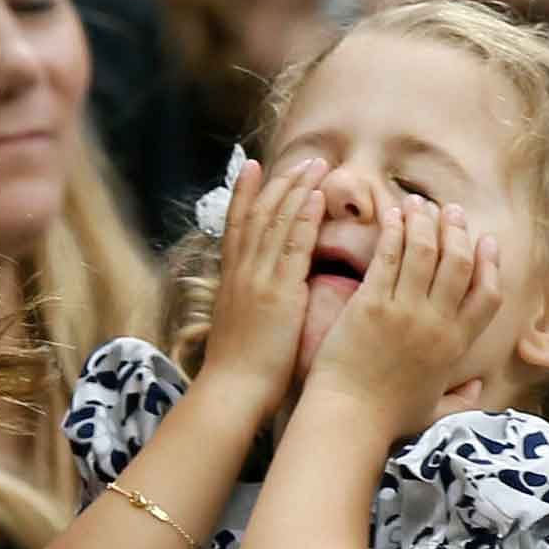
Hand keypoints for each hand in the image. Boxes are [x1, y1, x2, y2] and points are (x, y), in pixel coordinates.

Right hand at [201, 155, 328, 422]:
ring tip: (316, 166)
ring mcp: (257, 280)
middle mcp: (241, 272)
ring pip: (275, 223)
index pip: (236, 224)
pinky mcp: (277, 293)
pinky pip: (292, 247)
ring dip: (296, 190)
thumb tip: (271, 288)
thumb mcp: (243, 324)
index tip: (252, 166)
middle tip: (301, 158)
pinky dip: (303, 219)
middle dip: (279, 183)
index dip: (243, 192)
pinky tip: (316, 198)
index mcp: (231, 279)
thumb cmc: (242, 369)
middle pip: (257, 214)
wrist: (232, 390)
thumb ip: (255, 299)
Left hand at [305, 196, 500, 437]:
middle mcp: (437, 323)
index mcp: (456, 345)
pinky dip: (393, 232)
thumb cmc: (386, 419)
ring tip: (417, 204)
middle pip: (459, 263)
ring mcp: (405, 311)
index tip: (486, 241)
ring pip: (425, 251)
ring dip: (424, 222)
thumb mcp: (435, 411)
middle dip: (457, 231)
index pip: (489, 295)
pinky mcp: (371, 305)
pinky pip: (387, 257)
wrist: (348, 419)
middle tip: (448, 211)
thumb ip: (462, 398)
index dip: (490, 264)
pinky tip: (391, 216)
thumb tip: (481, 387)